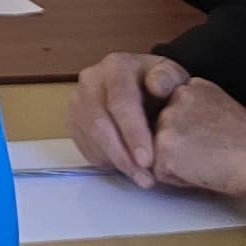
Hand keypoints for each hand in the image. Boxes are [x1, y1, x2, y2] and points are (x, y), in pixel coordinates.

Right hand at [68, 53, 185, 186]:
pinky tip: (127, 166)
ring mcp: (78, 101)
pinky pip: (85, 147)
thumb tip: (155, 86)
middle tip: (145, 179)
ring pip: (90, 140)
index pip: (121, 103)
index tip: (148, 161)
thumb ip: (168, 78)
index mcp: (116, 67)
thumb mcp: (173, 75)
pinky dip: (107, 162)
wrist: (143, 84)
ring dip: (116, 163)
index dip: (133, 134)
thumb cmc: (161, 83)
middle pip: (99, 125)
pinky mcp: (73, 120)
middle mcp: (90, 81)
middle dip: (123, 157)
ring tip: (142, 178)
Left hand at [143, 77, 245, 201]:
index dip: (189, 134)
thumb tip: (181, 128)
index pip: (171, 114)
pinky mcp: (164, 146)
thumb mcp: (220, 108)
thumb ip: (194, 109)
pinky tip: (202, 170)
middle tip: (211, 151)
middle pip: (161, 133)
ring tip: (208, 159)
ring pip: (158, 152)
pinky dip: (178, 179)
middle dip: (179, 148)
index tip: (210, 138)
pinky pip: (160, 172)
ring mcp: (167, 121)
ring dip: (178, 163)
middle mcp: (175, 98)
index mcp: (191, 86)